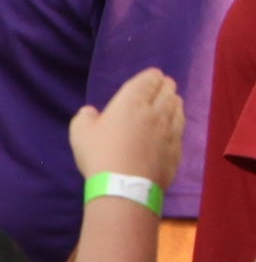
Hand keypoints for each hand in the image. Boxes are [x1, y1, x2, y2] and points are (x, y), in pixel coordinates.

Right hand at [70, 67, 186, 189]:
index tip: (151, 77)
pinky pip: (181, 130)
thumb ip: (85, 117)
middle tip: (161, 88)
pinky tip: (173, 126)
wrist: (125, 186)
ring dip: (174, 103)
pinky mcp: (177, 149)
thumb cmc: (100, 154)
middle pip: (169, 91)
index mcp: (132, 102)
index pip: (150, 79)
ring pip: (179, 109)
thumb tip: (91, 112)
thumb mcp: (80, 132)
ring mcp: (170, 131)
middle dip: (165, 87)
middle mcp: (156, 112)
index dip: (152, 76)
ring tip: (170, 104)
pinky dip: (178, 123)